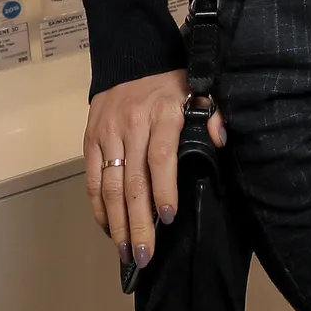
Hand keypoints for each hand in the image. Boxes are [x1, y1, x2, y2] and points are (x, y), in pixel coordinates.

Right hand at [84, 70, 224, 269]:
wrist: (131, 54)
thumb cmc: (171, 80)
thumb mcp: (200, 87)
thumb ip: (212, 113)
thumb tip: (220, 140)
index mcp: (163, 113)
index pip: (161, 156)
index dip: (164, 188)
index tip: (168, 217)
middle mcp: (132, 125)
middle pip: (133, 181)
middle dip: (139, 222)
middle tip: (145, 255)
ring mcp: (107, 133)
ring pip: (110, 186)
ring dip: (117, 223)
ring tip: (127, 252)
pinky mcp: (90, 140)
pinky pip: (93, 180)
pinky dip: (99, 208)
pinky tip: (110, 228)